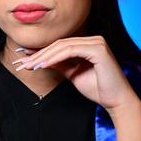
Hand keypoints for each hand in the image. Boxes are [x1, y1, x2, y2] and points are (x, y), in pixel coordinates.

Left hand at [12, 36, 140, 112]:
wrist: (116, 101)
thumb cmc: (98, 89)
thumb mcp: (74, 74)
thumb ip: (60, 64)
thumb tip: (41, 59)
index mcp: (89, 44)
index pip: (61, 45)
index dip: (42, 51)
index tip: (25, 58)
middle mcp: (94, 39)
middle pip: (60, 44)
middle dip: (40, 54)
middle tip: (23, 63)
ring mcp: (97, 42)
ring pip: (63, 46)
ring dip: (44, 56)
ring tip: (30, 66)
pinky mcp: (98, 49)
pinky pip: (71, 50)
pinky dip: (55, 58)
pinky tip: (43, 65)